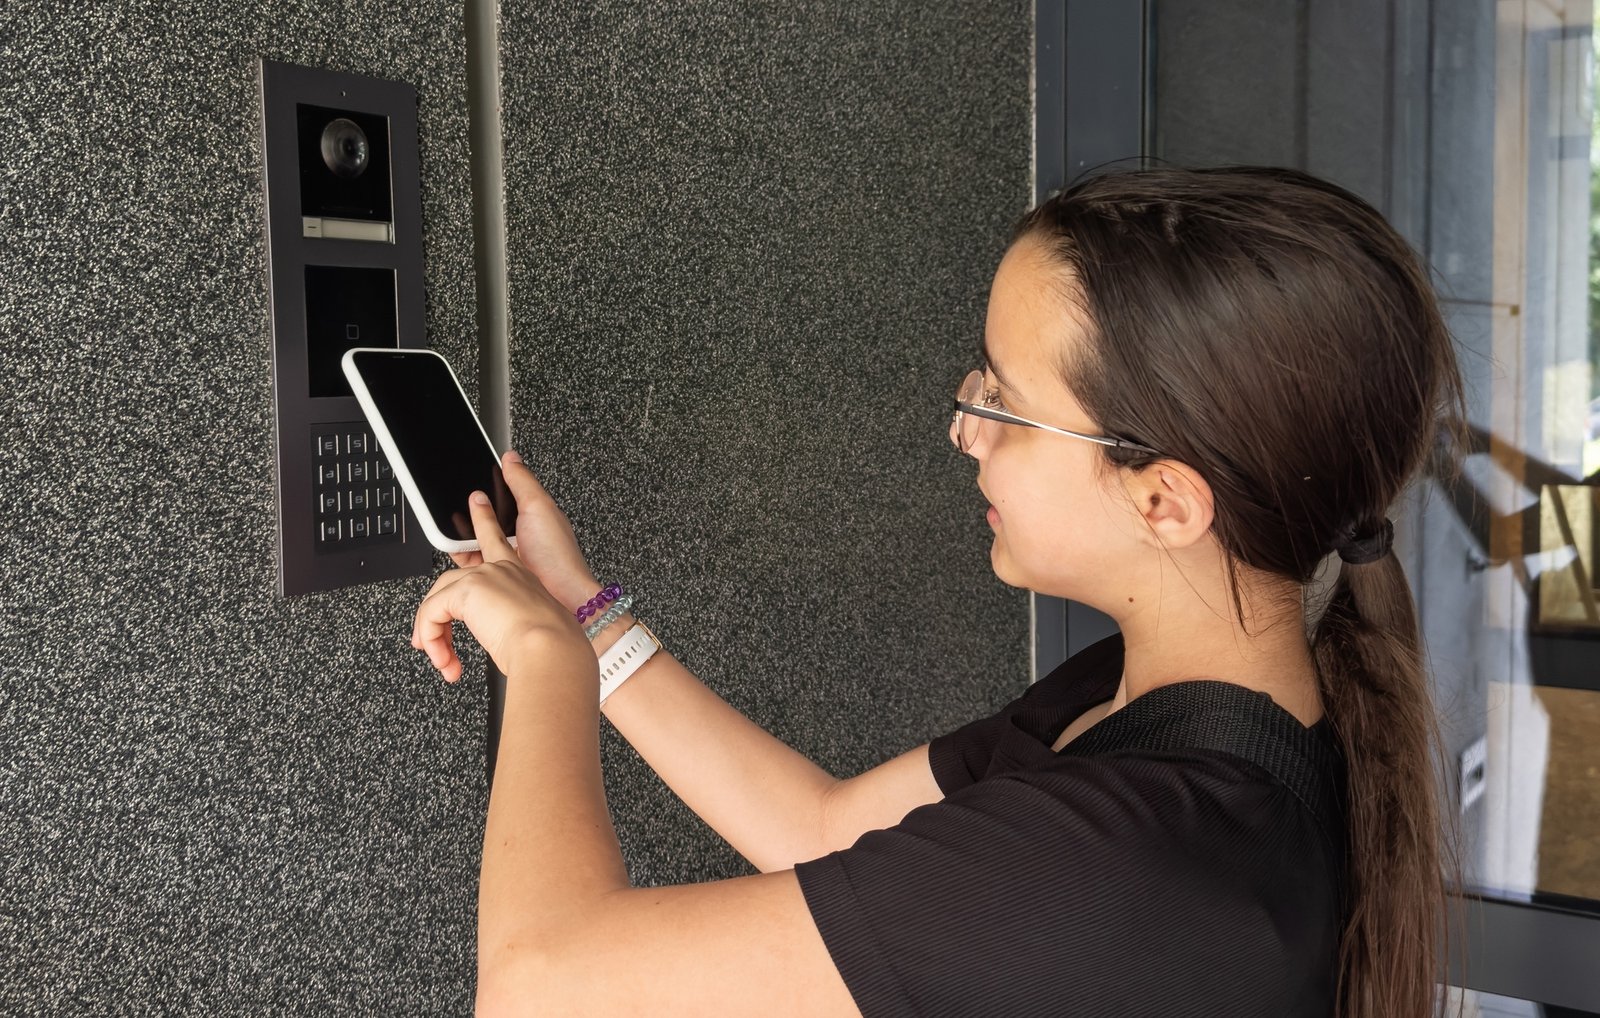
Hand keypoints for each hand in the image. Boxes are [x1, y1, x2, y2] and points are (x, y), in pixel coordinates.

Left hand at [413, 489, 597, 684]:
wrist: (552, 647)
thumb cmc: (550, 644)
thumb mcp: (529, 630)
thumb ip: (509, 626)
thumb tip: (504, 643)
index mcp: (519, 575)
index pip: (496, 541)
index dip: (484, 519)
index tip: (476, 501)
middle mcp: (502, 569)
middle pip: (452, 578)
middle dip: (434, 612)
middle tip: (434, 646)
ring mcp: (484, 575)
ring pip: (439, 598)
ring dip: (434, 634)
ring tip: (444, 660)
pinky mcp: (468, 588)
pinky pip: (432, 612)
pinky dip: (432, 638)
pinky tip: (445, 657)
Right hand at [447, 451, 604, 613]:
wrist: (559, 596)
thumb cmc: (558, 556)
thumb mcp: (539, 507)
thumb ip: (523, 481)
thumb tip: (510, 457)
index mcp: (530, 515)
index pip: (503, 493)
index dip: (486, 485)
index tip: (469, 479)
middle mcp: (516, 534)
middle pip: (484, 516)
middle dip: (469, 510)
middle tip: (458, 502)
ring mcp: (504, 555)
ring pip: (473, 537)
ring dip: (461, 531)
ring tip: (453, 524)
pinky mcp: (492, 574)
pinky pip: (469, 559)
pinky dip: (459, 552)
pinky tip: (455, 546)